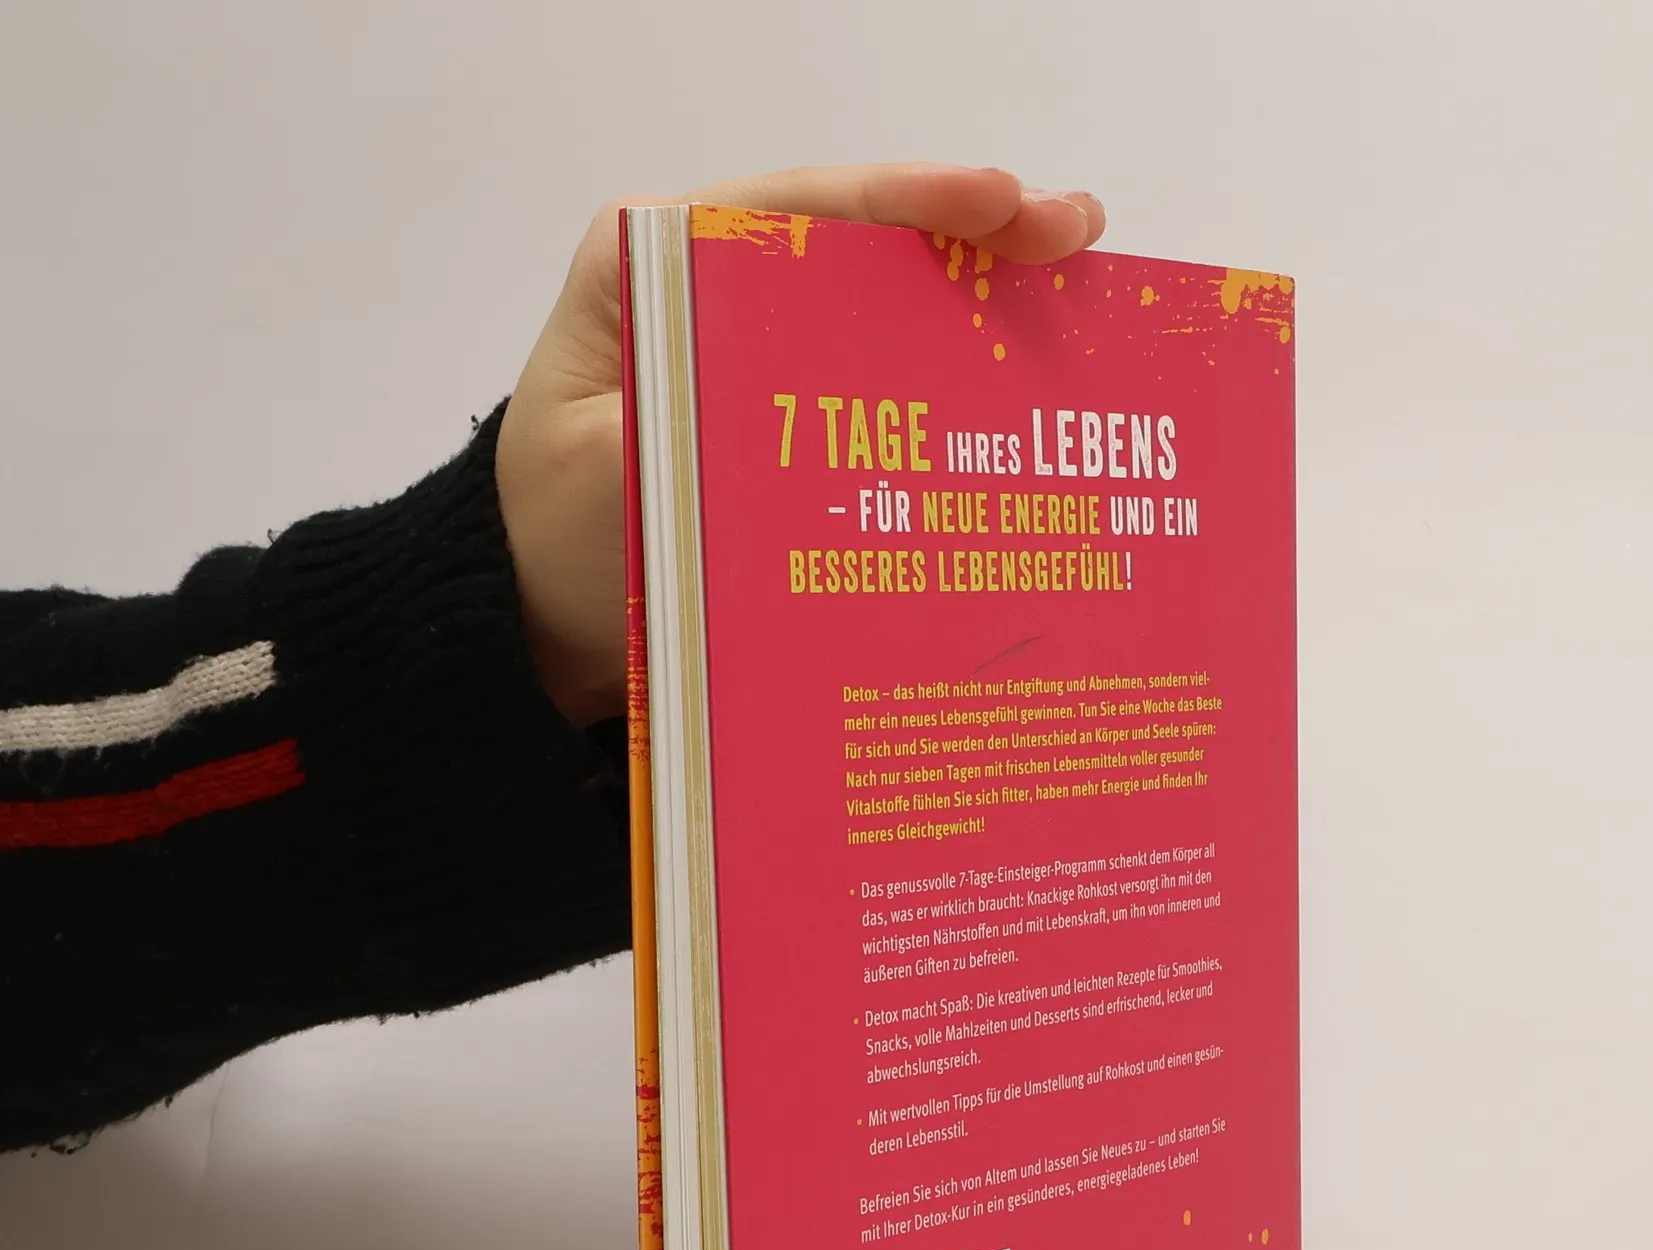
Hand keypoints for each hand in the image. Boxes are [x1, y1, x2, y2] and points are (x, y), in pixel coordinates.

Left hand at [495, 165, 1105, 725]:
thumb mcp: (599, 472)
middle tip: (1075, 231)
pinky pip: (874, 367)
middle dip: (970, 229)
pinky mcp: (786, 404)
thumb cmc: (556, 539)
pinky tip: (1021, 363)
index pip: (795, 207)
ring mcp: (757, 342)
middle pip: (855, 237)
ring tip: (1078, 274)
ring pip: (879, 296)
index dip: (906, 199)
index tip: (999, 199)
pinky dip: (948, 360)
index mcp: (650, 261)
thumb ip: (681, 416)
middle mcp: (711, 283)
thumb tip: (797, 399)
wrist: (544, 618)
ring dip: (977, 288)